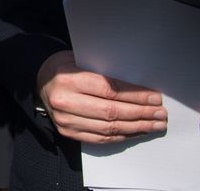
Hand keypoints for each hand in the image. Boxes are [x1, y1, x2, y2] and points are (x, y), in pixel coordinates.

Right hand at [36, 51, 165, 143]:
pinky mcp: (67, 132)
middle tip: (160, 113)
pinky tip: (136, 131)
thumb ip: (105, 74)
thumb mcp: (81, 61)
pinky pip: (100, 138)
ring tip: (154, 124)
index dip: (135, 96)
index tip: (155, 98)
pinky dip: (122, 136)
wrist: (39, 81)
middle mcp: (65, 101)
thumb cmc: (64, 67)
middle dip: (141, 113)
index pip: (110, 90)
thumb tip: (141, 90)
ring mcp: (65, 120)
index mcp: (68, 79)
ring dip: (136, 127)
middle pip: (112, 111)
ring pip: (109, 128)